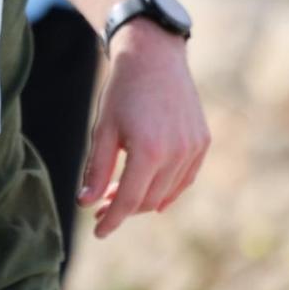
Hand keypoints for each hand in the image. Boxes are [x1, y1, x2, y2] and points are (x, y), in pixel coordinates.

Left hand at [80, 22, 208, 237]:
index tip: (98, 231)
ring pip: (168, 192)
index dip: (112, 219)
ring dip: (144, 199)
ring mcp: (194, 149)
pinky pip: (185, 178)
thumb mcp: (102, 130)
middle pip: (149, 200)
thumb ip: (96, 169)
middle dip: (124, 208)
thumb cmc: (122, 92)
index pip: (129, 200)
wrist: (154, 58)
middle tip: (100, 205)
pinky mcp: (202, 142)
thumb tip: (87, 203)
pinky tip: (150, 192)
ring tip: (118, 193)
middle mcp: (177, 154)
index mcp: (149, 151)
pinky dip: (167, 189)